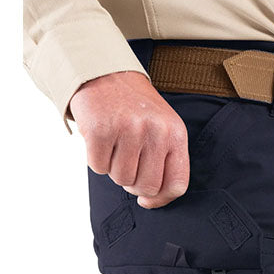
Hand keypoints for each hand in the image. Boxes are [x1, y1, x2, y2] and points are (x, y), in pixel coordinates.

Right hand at [69, 71, 188, 208]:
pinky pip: (98, 167)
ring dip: (114, 169)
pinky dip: (97, 160)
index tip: (147, 200)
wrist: (104, 72)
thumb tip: (150, 200)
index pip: (177, 184)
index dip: (161, 199)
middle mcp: (155, 131)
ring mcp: (128, 129)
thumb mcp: (163, 129)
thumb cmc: (136, 109)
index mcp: (176, 134)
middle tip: (127, 164)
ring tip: (115, 146)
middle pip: (147, 186)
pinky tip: (102, 140)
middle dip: (134, 183)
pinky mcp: (101, 129)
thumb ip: (165, 162)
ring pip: (121, 179)